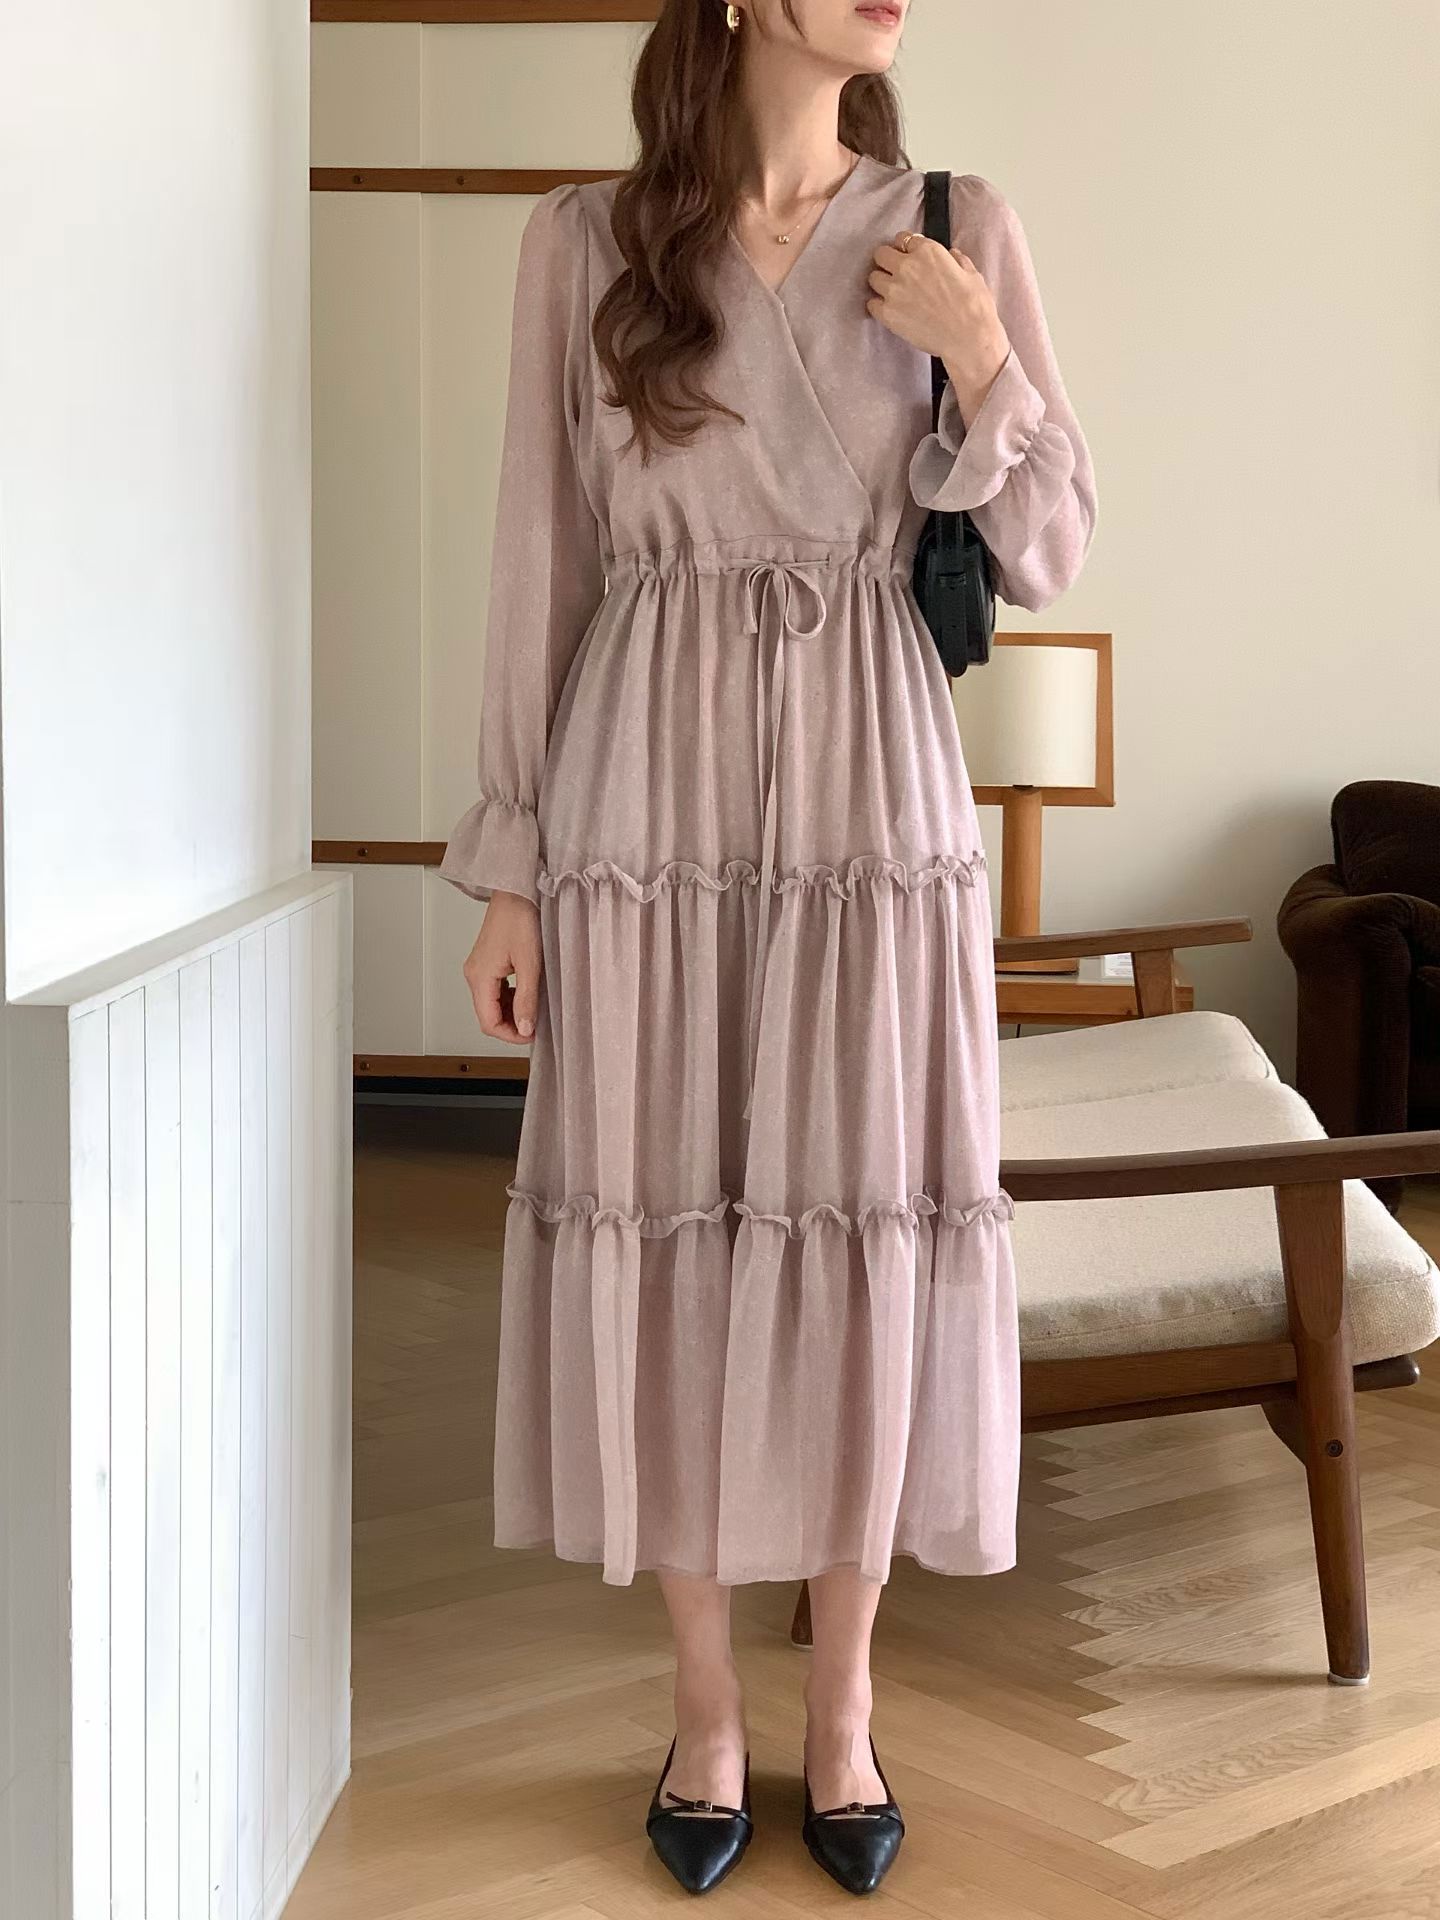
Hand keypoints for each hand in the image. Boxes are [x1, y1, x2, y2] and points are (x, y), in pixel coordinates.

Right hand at [463, 890, 541, 1044]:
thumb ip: (527, 999)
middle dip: (511, 1026)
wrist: (518, 891)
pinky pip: (495, 990)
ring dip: (511, 1013)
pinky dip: (509, 999)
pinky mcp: (488, 962)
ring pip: (491, 1004)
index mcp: (479, 977)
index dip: (510, 1035)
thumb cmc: (522, 918)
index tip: (532, 1036)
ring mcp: (479, 968)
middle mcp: (474, 974)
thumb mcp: (530, 963)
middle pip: (488, 1016)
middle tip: (536, 1026)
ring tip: (534, 1011)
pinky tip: (526, 995)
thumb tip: (525, 1029)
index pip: (488, 1022)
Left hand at [866, 229, 1010, 425]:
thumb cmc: (974, 306)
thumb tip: (952, 255)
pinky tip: (890, 310)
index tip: (908, 256)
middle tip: (895, 272)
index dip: (906, 248)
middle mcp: (907, 266)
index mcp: (928, 252)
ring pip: (873, 278)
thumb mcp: (972, 274)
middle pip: (881, 254)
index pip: (904, 238)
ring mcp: (894, 290)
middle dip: (888, 261)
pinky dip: (878, 306)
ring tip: (893, 293)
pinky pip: (871, 304)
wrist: (968, 338)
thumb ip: (957, 260)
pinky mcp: (888, 313)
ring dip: (882, 283)